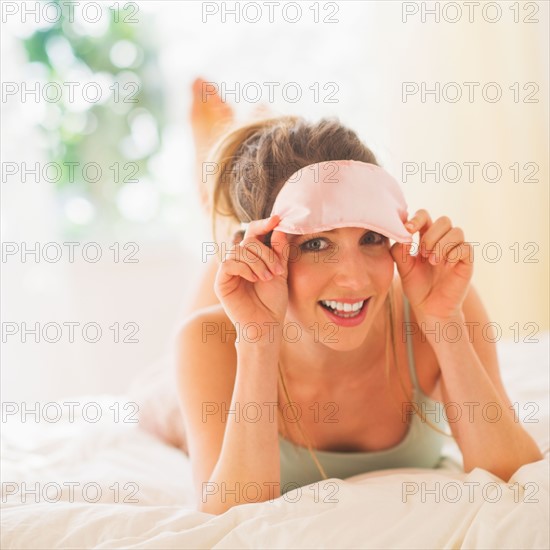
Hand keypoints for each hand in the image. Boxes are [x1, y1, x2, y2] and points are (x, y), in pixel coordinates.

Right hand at [214, 215, 288, 338]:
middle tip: (276, 270)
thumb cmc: (273, 301)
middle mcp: (239, 260)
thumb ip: (279, 251)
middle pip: (248, 240)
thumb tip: (278, 228)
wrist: (267, 324)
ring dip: (257, 262)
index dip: (263, 224)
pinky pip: (229, 264)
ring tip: (267, 277)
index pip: (254, 232)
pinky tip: (254, 278)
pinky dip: (244, 268)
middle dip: (266, 253)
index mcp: (253, 256)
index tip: (277, 219)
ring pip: (238, 250)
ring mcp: (229, 271)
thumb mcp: (281, 271)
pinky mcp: (222, 282)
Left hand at [390, 209, 473, 319]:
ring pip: (457, 231)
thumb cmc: (417, 287)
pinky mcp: (466, 262)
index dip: (417, 219)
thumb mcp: (403, 268)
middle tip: (422, 253)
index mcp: (426, 238)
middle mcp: (443, 241)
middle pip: (444, 220)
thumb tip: (400, 233)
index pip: (425, 216)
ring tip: (432, 261)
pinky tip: (445, 265)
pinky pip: (466, 248)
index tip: (407, 231)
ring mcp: (456, 251)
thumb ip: (399, 251)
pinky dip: (454, 254)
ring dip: (442, 244)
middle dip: (431, 234)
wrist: (429, 309)